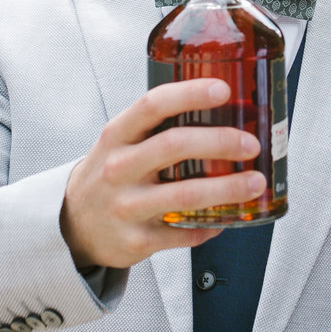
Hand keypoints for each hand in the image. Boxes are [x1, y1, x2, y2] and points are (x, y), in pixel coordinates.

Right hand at [59, 79, 268, 269]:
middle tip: (251, 144)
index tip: (222, 90)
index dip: (190, 94)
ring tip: (255, 182)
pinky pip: (184, 234)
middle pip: (175, 146)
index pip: (153, 105)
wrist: (75, 225)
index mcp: (117, 136)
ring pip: (186, 195)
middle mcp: (119, 168)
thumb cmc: (111, 175)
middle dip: (220, 142)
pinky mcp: (136, 241)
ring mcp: (126, 206)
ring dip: (228, 188)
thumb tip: (222, 112)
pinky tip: (226, 218)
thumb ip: (158, 127)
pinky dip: (211, 225)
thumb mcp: (121, 143)